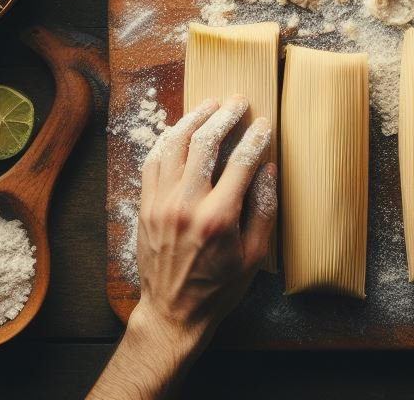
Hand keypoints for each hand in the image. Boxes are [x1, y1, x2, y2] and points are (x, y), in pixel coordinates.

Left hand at [88, 95, 275, 399]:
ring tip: (211, 105)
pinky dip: (168, 138)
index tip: (264, 124)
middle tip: (238, 101)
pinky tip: (181, 128)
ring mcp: (161, 202)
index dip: (255, 138)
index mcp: (218, 218)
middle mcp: (186, 204)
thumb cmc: (218, 288)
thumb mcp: (254, 257)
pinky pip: (154, 159)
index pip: (241, 162)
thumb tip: (268, 168)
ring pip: (175, 143)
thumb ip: (264, 209)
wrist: (172, 312)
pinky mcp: (145, 204)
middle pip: (206, 142)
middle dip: (226, 116)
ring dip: (195, 118)